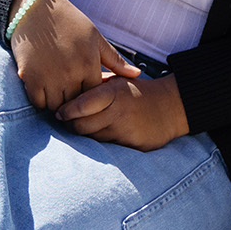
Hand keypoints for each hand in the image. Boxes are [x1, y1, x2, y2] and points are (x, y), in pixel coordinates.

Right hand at [9, 0, 136, 110]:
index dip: (92, 98)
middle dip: (76, 105)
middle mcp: (70, 73)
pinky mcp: (30, 77)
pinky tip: (45, 91)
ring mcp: (49, 76)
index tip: (88, 94)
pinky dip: (42, 101)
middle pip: (76, 105)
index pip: (95, 96)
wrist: (34, 8)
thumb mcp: (95, 37)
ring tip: (60, 96)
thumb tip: (138, 74)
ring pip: (57, 107)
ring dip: (59, 105)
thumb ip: (115, 60)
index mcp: (88, 63)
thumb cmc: (68, 21)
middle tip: (74, 100)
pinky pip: (38, 103)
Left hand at [57, 74, 188, 150]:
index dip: (66, 111)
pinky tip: (103, 134)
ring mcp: (126, 130)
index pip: (81, 106)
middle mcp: (118, 112)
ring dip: (85, 135)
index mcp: (113, 92)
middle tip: (67, 122)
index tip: (59, 112)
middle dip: (71, 125)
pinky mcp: (133, 145)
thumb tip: (64, 89)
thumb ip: (94, 85)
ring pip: (92, 138)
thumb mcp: (117, 81)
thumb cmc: (137, 93)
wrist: (171, 107)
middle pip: (81, 126)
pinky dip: (102, 142)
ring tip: (84, 127)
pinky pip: (107, 148)